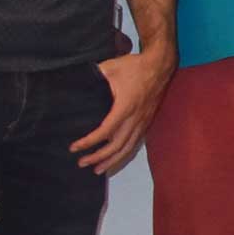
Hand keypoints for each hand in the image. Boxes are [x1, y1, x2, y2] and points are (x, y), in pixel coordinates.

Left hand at [73, 45, 174, 173]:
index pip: (105, 131)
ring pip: (127, 148)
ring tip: (98, 170)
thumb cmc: (134, 66)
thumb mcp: (110, 67)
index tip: (74, 147)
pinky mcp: (146, 121)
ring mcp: (143, 121)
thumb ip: (93, 77)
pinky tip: (115, 159)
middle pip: (116, 146)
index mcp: (125, 106)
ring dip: (112, 161)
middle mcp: (135, 118)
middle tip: (82, 163)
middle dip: (98, 157)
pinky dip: (123, 154)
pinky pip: (135, 143)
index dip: (89, 142)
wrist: (160, 64)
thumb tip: (73, 83)